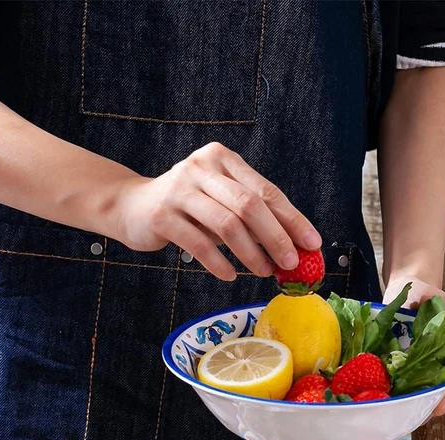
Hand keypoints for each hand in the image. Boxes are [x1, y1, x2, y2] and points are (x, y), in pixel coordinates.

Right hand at [111, 142, 320, 280]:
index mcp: (224, 159)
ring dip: (251, 254)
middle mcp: (202, 168)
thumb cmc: (190, 208)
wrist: (132, 206)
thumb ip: (254, 217)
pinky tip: (231, 275)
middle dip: (276, 238)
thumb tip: (297, 247)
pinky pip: (199, 244)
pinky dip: (219, 264)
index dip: (293, 219)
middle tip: (291, 264)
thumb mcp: (223, 203)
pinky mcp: (162, 215)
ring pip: (227, 224)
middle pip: (250, 205)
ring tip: (264, 272)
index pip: (266, 191)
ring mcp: (180, 190)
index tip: (312, 243)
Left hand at [383, 276, 444, 417]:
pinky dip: (382, 390)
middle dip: (421, 408)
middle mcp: (427, 369)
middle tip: (412, 416)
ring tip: (392, 413)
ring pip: (406, 394)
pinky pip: (385, 380)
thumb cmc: (428, 297)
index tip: (440, 406)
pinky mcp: (388, 365)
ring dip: (400, 404)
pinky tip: (375, 397)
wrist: (404, 291)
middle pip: (427, 396)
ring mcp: (406, 369)